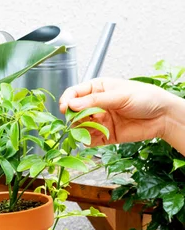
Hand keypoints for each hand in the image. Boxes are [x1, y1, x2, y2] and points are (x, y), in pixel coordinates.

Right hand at [59, 78, 174, 145]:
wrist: (163, 116)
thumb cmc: (145, 98)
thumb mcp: (119, 95)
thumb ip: (95, 101)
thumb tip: (72, 104)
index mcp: (98, 88)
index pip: (75, 93)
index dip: (68, 100)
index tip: (66, 107)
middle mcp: (96, 105)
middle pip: (75, 112)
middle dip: (74, 117)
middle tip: (76, 121)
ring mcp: (100, 120)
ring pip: (80, 127)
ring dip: (80, 130)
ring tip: (86, 131)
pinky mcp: (106, 135)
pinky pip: (90, 140)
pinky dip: (88, 140)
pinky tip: (93, 138)